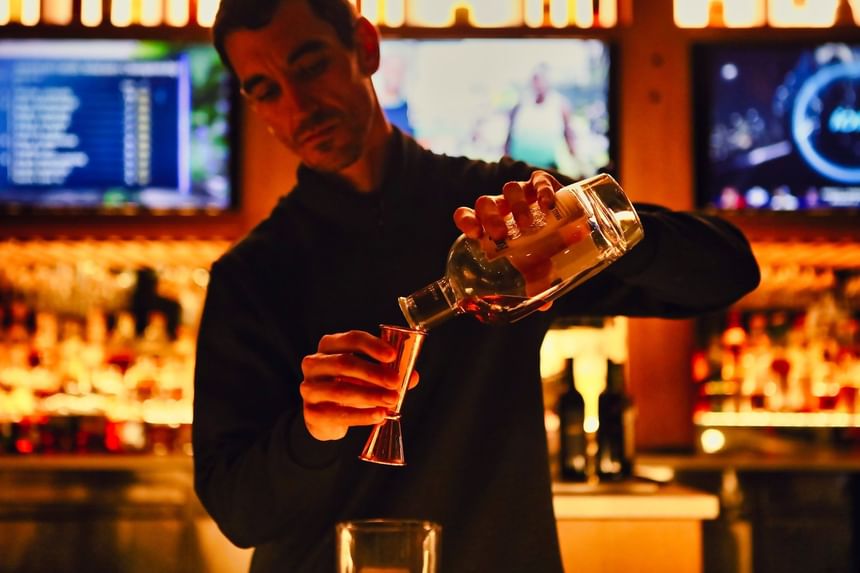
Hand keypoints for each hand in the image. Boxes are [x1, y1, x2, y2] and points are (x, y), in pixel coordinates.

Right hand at [300, 330, 419, 440]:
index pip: (351, 339)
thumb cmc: (348, 386)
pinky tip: (379, 415)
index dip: (373, 346)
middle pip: (344, 363)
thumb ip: (388, 373)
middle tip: (396, 382)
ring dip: (371, 396)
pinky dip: (362, 416)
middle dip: (374, 373)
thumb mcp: (367, 375)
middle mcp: (314, 363)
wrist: (324, 416)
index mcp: (329, 346)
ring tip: (391, 400)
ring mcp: (309, 388)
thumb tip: (412, 377)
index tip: (392, 355)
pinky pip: (338, 414)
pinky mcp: (311, 412)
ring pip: (341, 390)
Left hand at [453, 170, 564, 307]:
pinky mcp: (541, 184)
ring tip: (527, 226)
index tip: (474, 233)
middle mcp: (501, 207)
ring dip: (516, 206)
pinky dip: (542, 190)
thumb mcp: (534, 267)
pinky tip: (548, 205)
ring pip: (510, 189)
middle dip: (490, 218)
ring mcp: (521, 193)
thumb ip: (534, 283)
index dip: (466, 220)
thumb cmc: (540, 248)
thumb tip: (544, 305)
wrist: (568, 222)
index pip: (466, 216)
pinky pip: (537, 180)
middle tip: (501, 235)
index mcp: (489, 225)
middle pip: (486, 203)